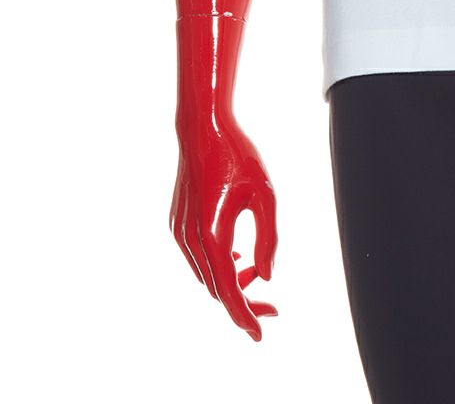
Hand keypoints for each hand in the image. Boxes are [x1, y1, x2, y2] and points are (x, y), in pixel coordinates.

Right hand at [169, 114, 277, 339]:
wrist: (203, 130)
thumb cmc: (238, 157)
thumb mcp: (265, 196)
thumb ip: (269, 239)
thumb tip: (265, 277)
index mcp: (213, 235)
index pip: (228, 291)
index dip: (245, 315)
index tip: (260, 332)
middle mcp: (191, 240)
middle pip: (216, 288)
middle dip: (242, 301)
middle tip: (269, 307)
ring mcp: (180, 233)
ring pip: (206, 275)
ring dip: (229, 282)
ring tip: (255, 275)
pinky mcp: (176, 224)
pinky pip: (197, 258)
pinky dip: (216, 265)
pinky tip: (235, 259)